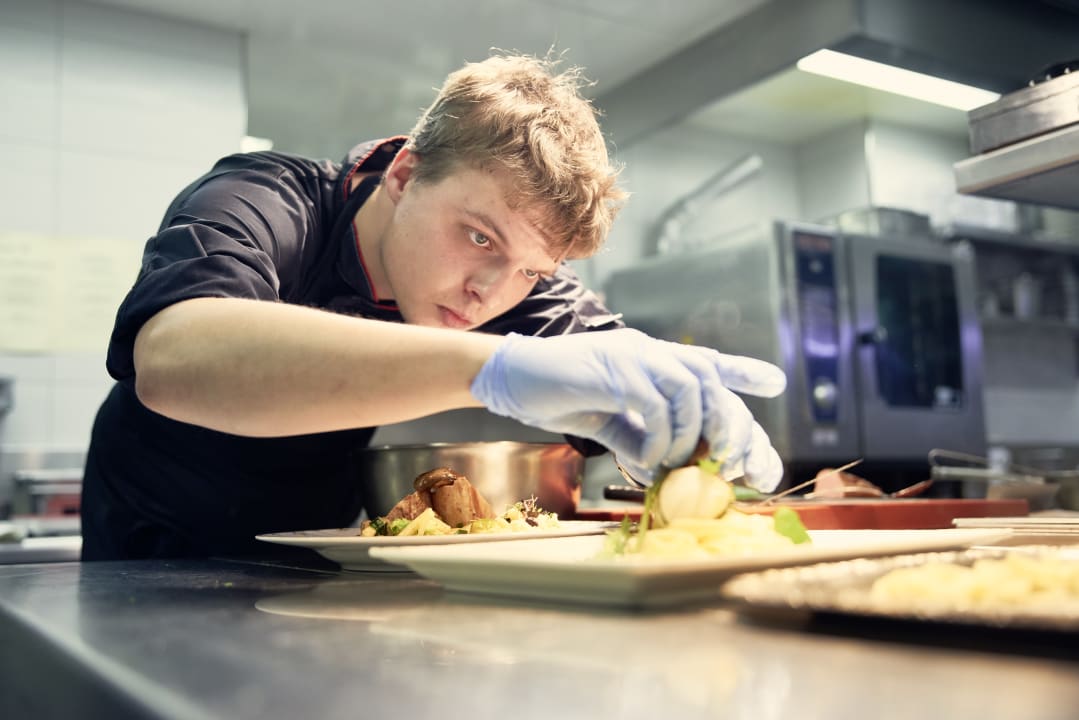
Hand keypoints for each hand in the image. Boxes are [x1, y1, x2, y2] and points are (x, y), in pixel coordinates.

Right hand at [471, 329, 786, 490]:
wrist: (512, 378)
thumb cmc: (560, 397)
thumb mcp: (612, 423)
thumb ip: (643, 439)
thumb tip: (673, 469)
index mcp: (653, 362)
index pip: (708, 363)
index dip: (743, 371)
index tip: (776, 382)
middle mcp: (650, 352)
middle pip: (710, 380)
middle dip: (732, 426)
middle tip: (734, 465)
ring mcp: (632, 355)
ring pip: (691, 388)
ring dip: (694, 434)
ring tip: (679, 464)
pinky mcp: (613, 368)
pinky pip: (654, 402)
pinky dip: (659, 436)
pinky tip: (648, 459)